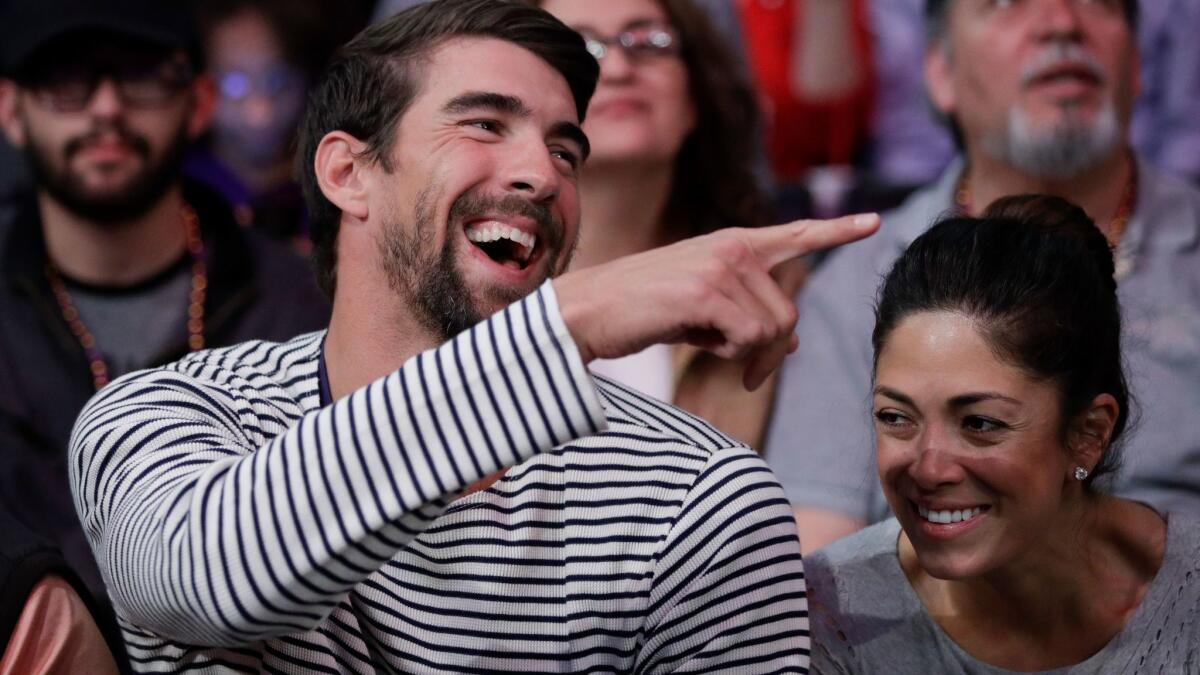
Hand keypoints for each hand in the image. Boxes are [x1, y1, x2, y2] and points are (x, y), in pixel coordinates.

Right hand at [554, 214, 879, 389]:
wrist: (588, 312)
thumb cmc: (642, 312)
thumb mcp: (702, 310)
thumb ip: (746, 313)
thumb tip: (792, 341)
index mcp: (732, 244)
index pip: (795, 235)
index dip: (837, 231)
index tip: (874, 223)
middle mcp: (733, 248)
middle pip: (788, 313)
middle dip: (771, 353)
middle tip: (744, 373)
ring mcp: (721, 266)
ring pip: (771, 330)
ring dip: (745, 356)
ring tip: (708, 347)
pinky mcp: (706, 291)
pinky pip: (747, 338)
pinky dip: (728, 355)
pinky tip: (698, 345)